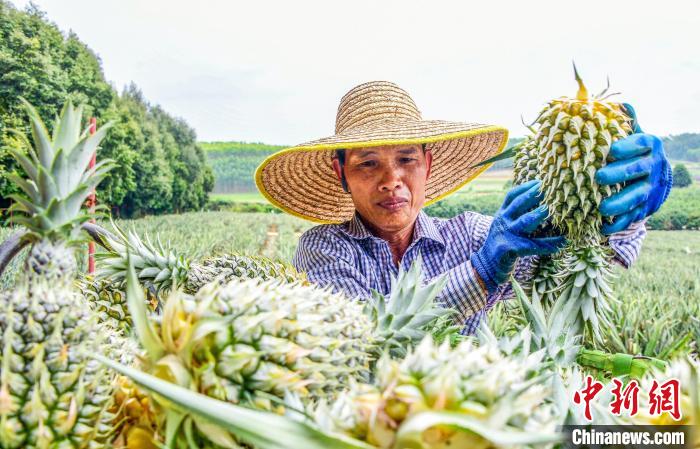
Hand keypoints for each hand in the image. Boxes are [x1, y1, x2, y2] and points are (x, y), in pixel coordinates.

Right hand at [470, 179, 566, 293]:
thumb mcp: (504, 225)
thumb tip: (540, 204)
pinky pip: (534, 246)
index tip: (540, 181)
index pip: (512, 196)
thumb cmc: (502, 243)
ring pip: (526, 222)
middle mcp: (503, 221)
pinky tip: (561, 243)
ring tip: (555, 210)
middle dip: (535, 195)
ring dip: (541, 214)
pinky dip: (549, 244)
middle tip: (551, 189)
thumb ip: (515, 215)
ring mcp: (506, 235)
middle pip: (519, 204)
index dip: (526, 187)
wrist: (487, 265)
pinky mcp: (510, 249)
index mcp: (502, 214)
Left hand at [594, 103, 672, 234]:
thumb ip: (625, 121)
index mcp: (648, 145)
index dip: (627, 147)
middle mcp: (652, 167)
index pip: (640, 143)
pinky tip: (604, 228)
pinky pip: (633, 217)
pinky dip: (619, 224)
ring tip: (602, 208)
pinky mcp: (645, 207)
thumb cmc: (634, 150)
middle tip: (599, 177)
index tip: (611, 150)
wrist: (655, 175)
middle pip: (637, 170)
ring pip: (636, 196)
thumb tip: (620, 103)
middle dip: (619, 174)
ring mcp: (649, 188)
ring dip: (620, 203)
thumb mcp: (633, 133)